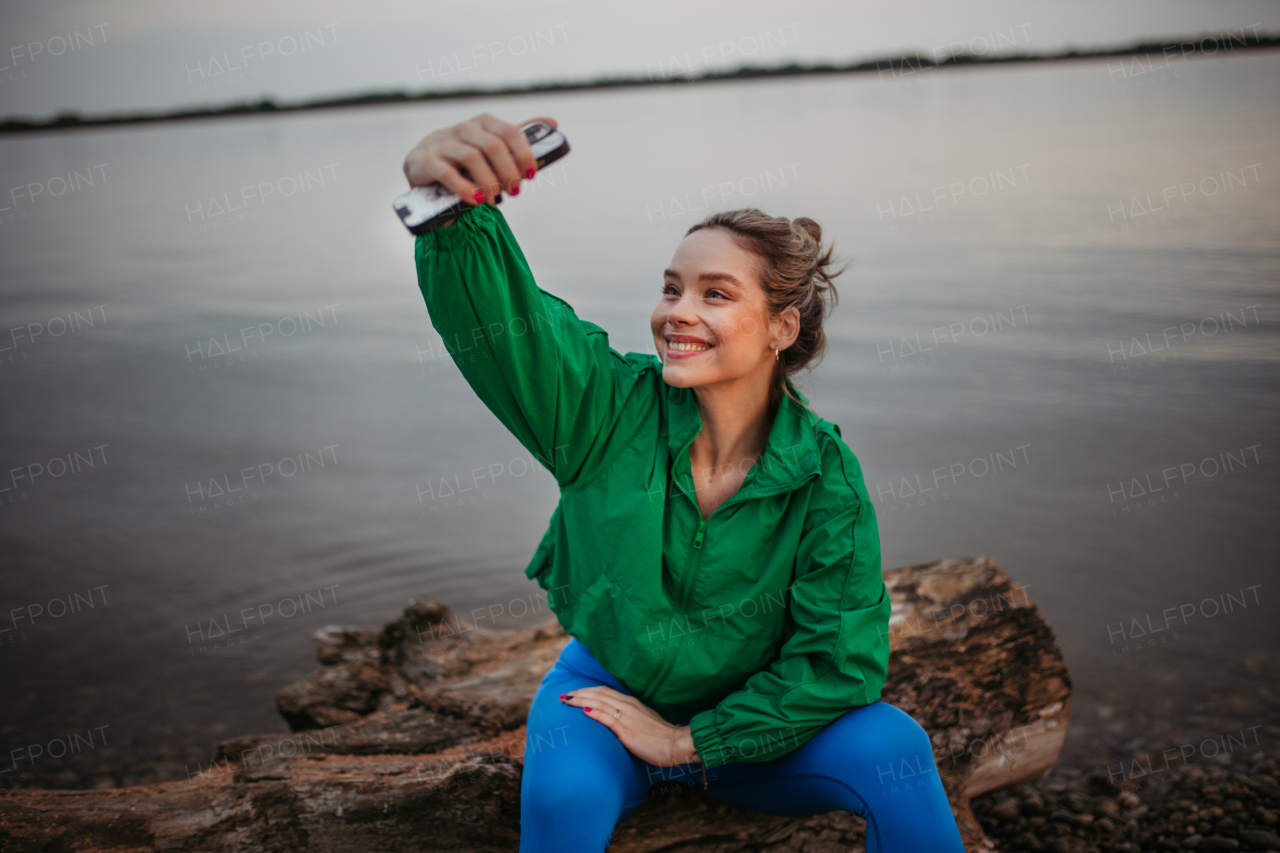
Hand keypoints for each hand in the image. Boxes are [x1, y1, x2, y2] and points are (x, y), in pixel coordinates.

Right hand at [402, 112, 556, 205]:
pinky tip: (477, 200)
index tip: (531, 176)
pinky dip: (466, 189)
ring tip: (495, 199)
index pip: (510, 132)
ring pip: (473, 159)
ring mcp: (443, 143)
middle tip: (514, 191)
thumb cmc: (465, 158)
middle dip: (509, 173)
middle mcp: (463, 128)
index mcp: (484, 122)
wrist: (424, 164)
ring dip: (490, 183)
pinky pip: (448, 174)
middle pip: (494, 147)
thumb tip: (552, 122)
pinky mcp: (426, 161)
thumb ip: (517, 137)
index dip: (524, 155)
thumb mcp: (491, 144)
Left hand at [560, 686, 699, 766]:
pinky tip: (584, 711)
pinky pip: (609, 718)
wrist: (676, 744)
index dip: (587, 691)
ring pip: (600, 702)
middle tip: (563, 695)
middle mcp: (628, 706)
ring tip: (566, 700)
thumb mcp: (643, 722)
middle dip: (579, 693)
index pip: (604, 692)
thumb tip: (614, 721)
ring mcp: (628, 717)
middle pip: (599, 694)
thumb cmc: (660, 737)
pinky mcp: (628, 731)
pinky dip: (595, 712)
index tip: (574, 692)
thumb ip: (629, 719)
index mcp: (631, 703)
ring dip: (581, 700)